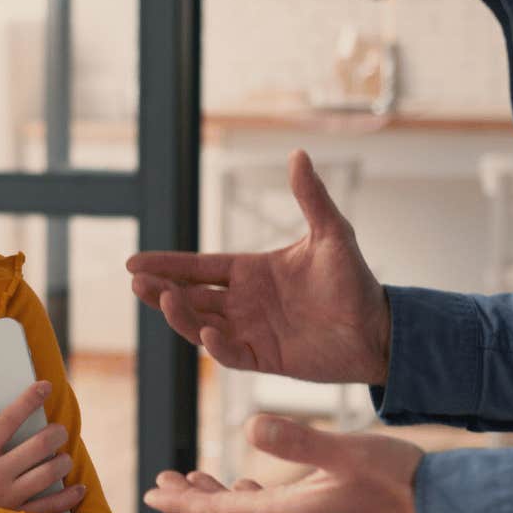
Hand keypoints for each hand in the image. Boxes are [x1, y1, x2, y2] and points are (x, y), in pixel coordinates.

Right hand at [0, 381, 88, 512]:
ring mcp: (9, 499)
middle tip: (60, 431)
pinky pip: (51, 507)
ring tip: (64, 458)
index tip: (44, 387)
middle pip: (39, 445)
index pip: (8, 420)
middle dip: (56, 433)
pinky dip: (69, 497)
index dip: (28, 400)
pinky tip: (78, 490)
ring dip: (63, 462)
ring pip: (50, 473)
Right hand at [126, 150, 391, 384]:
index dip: (167, 265)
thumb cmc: (354, 281)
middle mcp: (245, 302)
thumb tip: (298, 154)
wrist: (378, 329)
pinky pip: (231, 354)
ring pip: (202, 324)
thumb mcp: (331, 233)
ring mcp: (251, 331)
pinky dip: (217, 345)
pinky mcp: (264, 358)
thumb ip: (310, 197)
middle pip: (191, 296)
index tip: (134, 263)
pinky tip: (209, 332)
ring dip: (181, 315)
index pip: (199, 267)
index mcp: (252, 271)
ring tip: (165, 299)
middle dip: (161, 290)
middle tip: (137, 283)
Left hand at [142, 415, 424, 512]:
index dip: (182, 501)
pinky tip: (251, 488)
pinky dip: (250, 504)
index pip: (220, 511)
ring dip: (219, 502)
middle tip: (162, 483)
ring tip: (195, 482)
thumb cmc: (399, 480)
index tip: (151, 491)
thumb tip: (248, 428)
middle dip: (192, 500)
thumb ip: (297, 441)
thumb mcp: (346, 451)